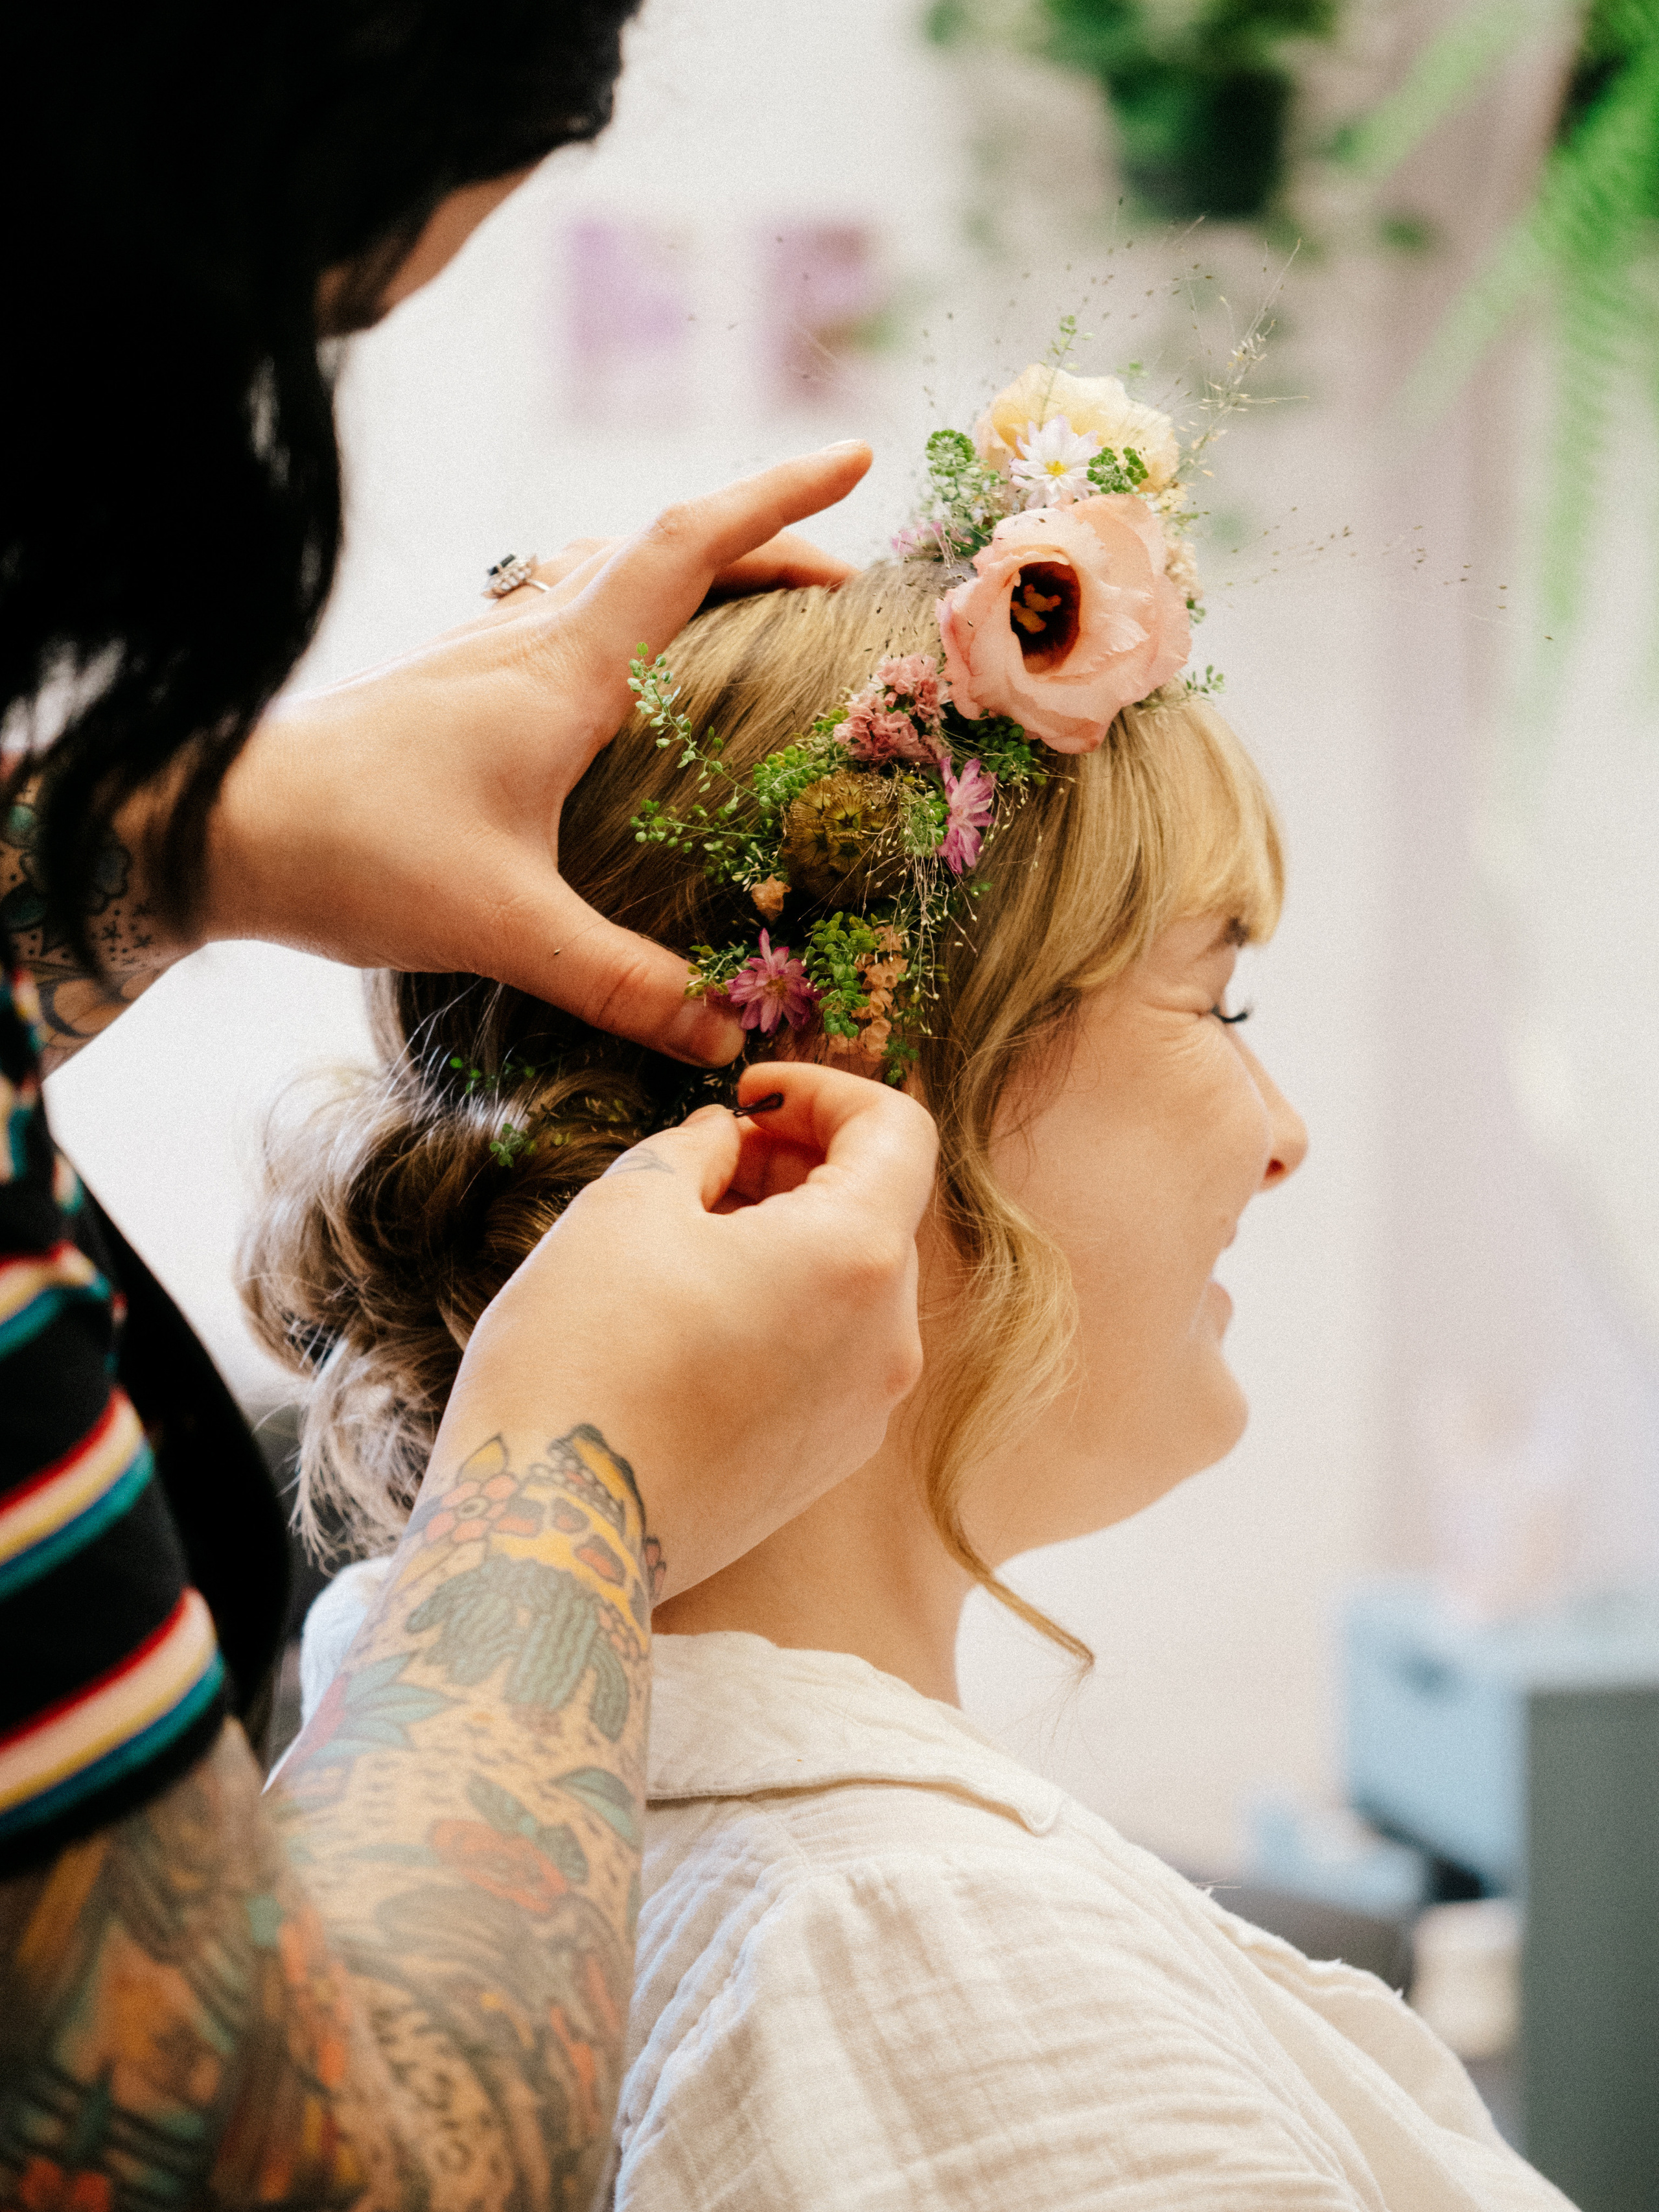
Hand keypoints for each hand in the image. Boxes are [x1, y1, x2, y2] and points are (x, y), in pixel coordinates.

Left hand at [198, 443, 872, 1063]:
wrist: (216, 826)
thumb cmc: (355, 852)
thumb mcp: (503, 925)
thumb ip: (620, 982)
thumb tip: (723, 1041)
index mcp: (560, 667)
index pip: (690, 545)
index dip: (780, 499)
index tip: (856, 459)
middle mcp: (526, 637)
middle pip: (664, 546)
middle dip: (764, 542)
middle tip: (840, 577)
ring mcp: (480, 650)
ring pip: (604, 566)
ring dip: (687, 565)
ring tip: (749, 598)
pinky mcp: (448, 683)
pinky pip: (557, 606)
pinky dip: (619, 604)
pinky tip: (616, 662)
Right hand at [436, 1063, 938, 1597]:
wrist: (551, 1534)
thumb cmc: (582, 1358)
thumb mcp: (625, 1208)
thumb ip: (694, 1150)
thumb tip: (726, 1140)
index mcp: (856, 1258)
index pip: (898, 1131)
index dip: (826, 1091)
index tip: (750, 1096)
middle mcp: (888, 1339)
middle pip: (880, 1209)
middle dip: (802, 1163)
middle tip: (709, 1163)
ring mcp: (864, 1411)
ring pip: (855, 1284)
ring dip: (792, 1237)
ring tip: (689, 1240)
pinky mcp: (827, 1463)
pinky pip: (832, 1353)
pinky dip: (787, 1308)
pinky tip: (699, 1316)